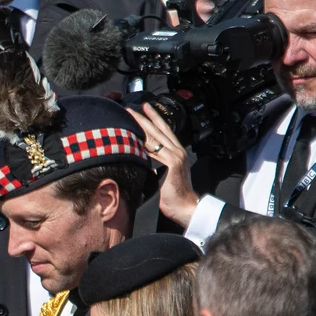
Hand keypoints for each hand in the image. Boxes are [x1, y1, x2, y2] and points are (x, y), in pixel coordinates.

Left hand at [127, 104, 198, 225]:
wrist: (185, 207)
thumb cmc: (174, 195)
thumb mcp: (164, 175)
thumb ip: (156, 164)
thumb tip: (142, 161)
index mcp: (177, 153)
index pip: (165, 131)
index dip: (154, 119)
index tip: (144, 110)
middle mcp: (178, 151)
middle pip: (159, 129)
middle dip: (145, 117)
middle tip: (132, 108)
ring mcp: (175, 156)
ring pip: (155, 137)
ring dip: (141, 125)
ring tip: (130, 116)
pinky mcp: (172, 163)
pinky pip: (154, 151)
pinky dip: (142, 143)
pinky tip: (132, 136)